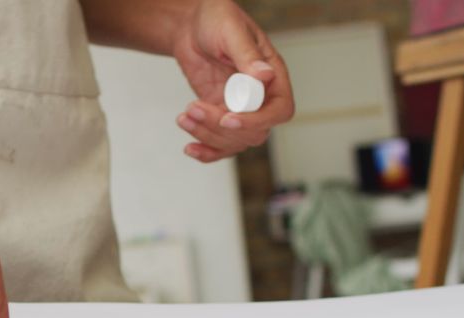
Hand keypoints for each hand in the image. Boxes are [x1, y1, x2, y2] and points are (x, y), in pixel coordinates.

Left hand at [171, 0, 294, 161]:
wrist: (191, 26)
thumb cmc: (216, 20)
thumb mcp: (231, 31)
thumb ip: (247, 54)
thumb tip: (265, 75)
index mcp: (272, 75)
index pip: (279, 110)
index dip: (257, 120)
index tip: (228, 119)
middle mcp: (260, 96)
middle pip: (254, 132)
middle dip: (221, 128)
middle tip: (193, 109)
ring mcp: (240, 108)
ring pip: (234, 141)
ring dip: (206, 135)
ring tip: (184, 116)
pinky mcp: (220, 115)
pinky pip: (220, 143)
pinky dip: (206, 152)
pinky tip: (189, 149)